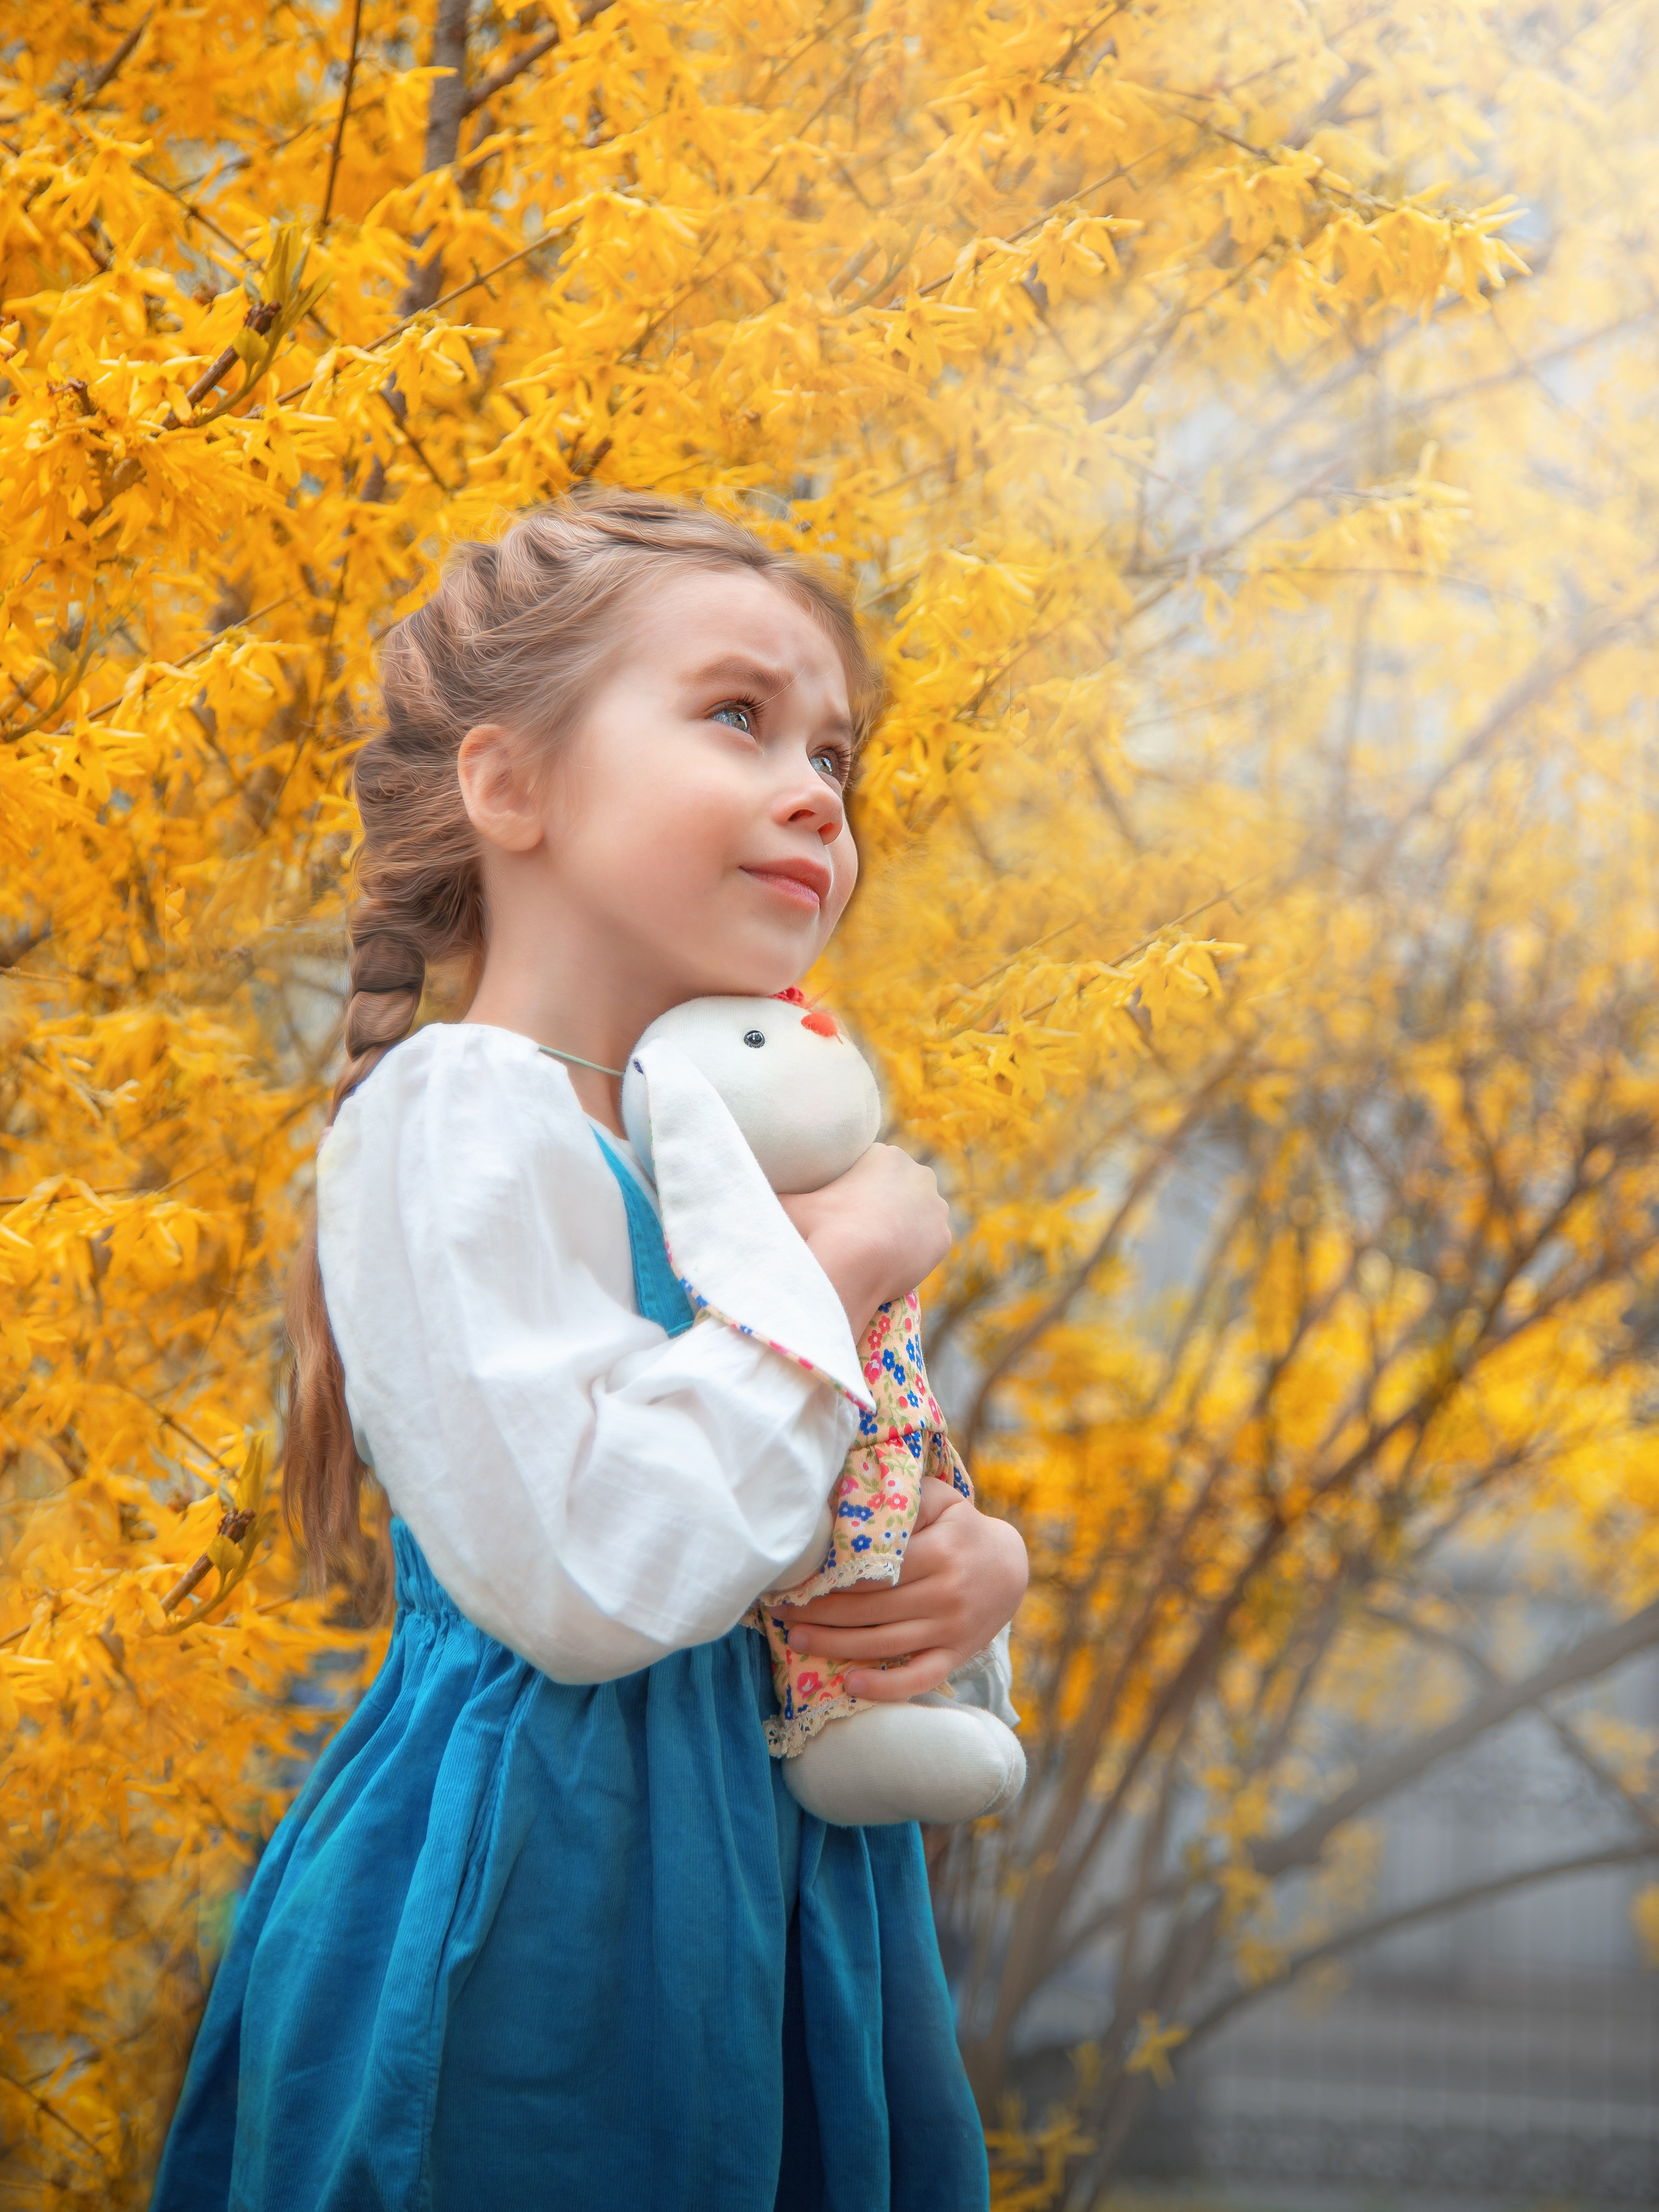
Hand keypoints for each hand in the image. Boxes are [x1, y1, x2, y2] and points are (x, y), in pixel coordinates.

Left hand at [772, 1475, 1027, 1699]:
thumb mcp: (940, 1500)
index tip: (794, 1580)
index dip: (830, 1579)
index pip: (874, 1571)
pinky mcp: (956, 1655)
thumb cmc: (962, 1528)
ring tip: (797, 1641)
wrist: (1012, 1566)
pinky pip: (919, 1678)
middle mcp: (946, 1593)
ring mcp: (952, 1629)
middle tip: (781, 1612)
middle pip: (871, 1609)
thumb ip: (901, 1501)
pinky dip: (886, 1688)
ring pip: (885, 1643)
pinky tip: (850, 1685)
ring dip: (836, 1646)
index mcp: (939, 1552)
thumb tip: (845, 1504)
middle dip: (820, 1612)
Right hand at [779, 1143, 950, 1336]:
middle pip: (900, 1188)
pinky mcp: (944, 1238)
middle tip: (859, 1229)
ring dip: (903, 1225)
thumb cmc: (819, 1226)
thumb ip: (768, 1189)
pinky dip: (915, 1251)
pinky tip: (896, 1261)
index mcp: (886, 1155)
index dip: (857, 1189)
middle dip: (884, 1204)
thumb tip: (737, 1186)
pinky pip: (928, 1242)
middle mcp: (918, 1174)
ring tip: (878, 1247)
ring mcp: (936, 1207)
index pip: (873, 1167)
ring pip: (918, 1214)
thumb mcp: (787, 1202)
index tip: (843, 1209)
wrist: (853, 1264)